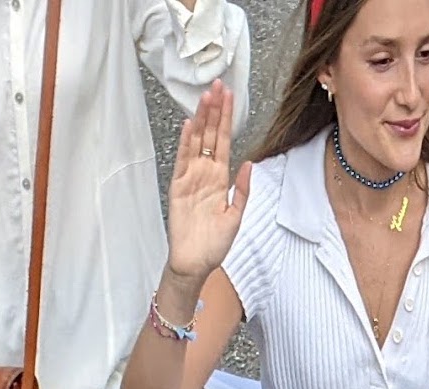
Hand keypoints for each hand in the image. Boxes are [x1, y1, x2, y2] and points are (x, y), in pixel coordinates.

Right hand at [164, 81, 250, 291]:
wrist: (195, 263)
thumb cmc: (214, 245)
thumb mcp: (236, 217)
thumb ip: (242, 191)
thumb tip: (250, 164)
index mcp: (220, 179)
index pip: (224, 141)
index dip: (227, 119)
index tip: (230, 97)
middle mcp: (205, 174)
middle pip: (210, 135)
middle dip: (215, 110)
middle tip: (217, 85)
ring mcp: (191, 178)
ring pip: (197, 142)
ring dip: (201, 119)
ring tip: (206, 96)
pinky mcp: (178, 187)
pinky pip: (183, 160)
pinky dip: (186, 142)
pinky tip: (190, 124)